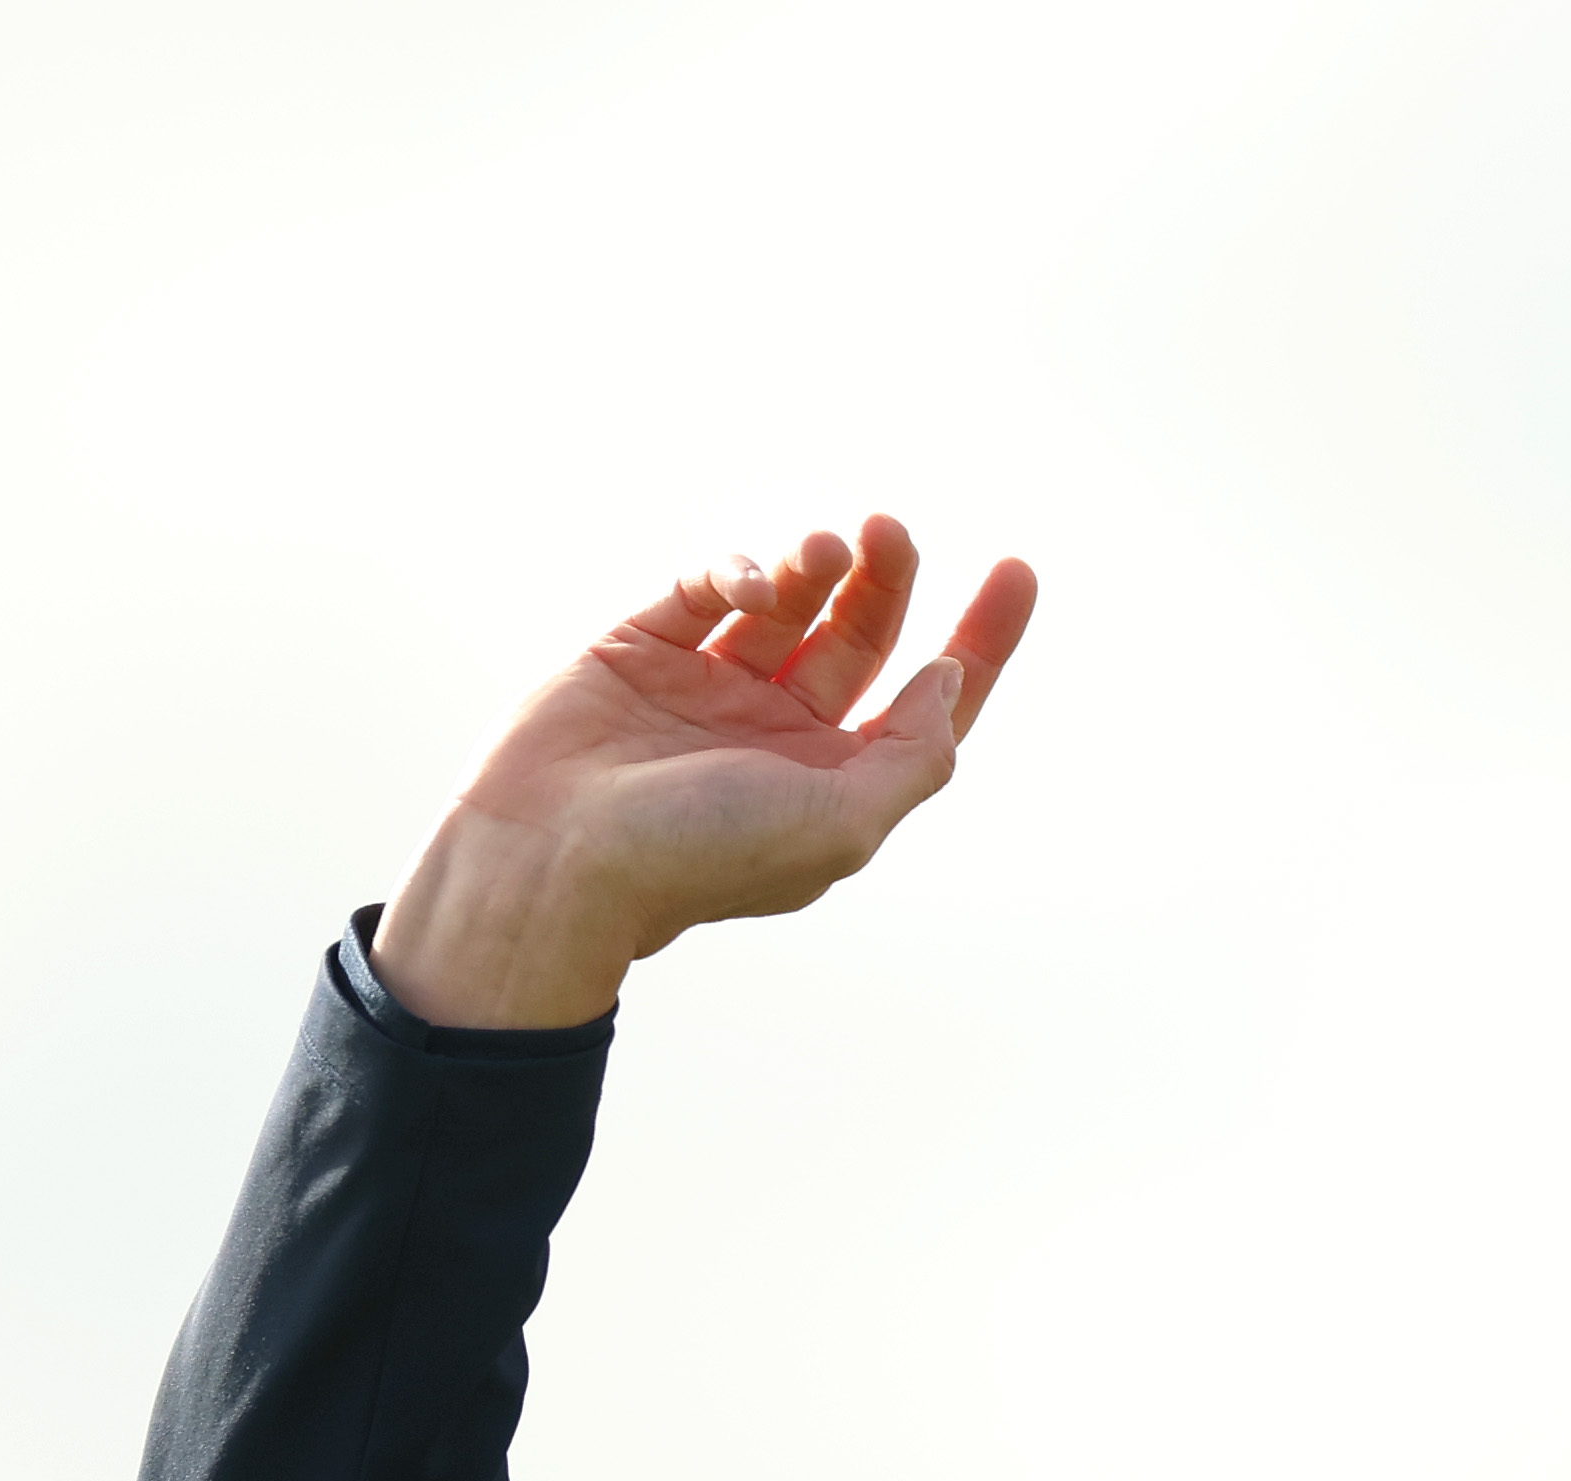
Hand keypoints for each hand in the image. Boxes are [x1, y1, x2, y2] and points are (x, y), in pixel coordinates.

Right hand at [371, 518, 1038, 1029]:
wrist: (553, 858)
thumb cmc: (698, 857)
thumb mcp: (842, 823)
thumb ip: (914, 755)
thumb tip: (951, 677)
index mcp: (831, 781)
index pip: (926, 701)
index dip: (979, 641)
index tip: (1018, 569)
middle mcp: (776, 732)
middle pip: (859, 634)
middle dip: (887, 579)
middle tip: (891, 531)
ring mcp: (707, 687)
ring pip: (788, 602)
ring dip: (817, 565)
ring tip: (828, 548)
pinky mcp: (641, 648)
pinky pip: (707, 588)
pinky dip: (740, 572)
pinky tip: (754, 586)